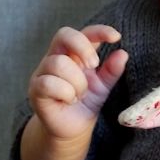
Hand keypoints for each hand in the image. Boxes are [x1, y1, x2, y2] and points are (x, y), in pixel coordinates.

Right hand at [28, 25, 127, 140]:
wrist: (72, 129)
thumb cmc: (86, 102)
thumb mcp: (103, 85)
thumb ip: (112, 70)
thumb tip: (123, 54)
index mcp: (74, 53)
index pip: (83, 33)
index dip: (99, 31)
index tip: (116, 37)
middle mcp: (56, 57)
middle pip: (64, 35)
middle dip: (83, 48)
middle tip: (94, 66)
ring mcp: (43, 72)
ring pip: (59, 63)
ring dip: (77, 81)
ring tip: (80, 94)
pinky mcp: (36, 90)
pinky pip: (48, 83)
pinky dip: (65, 92)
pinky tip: (69, 100)